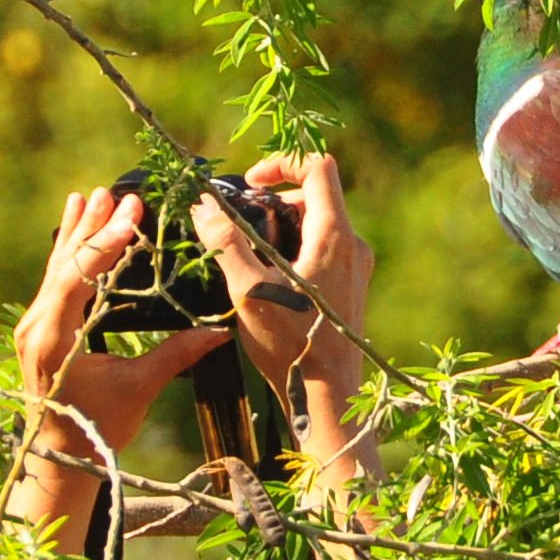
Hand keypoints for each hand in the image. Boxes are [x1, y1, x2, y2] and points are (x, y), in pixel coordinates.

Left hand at [12, 188, 225, 493]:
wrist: (61, 457)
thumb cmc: (98, 428)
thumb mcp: (138, 389)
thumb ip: (175, 354)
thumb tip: (219, 330)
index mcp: (53, 338)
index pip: (79, 276)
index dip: (106, 243)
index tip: (132, 213)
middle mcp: (36, 325)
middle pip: (65, 263)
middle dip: (94, 228)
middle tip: (120, 195)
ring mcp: (34, 324)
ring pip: (57, 267)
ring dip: (79, 231)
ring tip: (93, 196)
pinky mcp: (39, 327)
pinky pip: (54, 279)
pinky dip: (68, 250)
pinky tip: (72, 221)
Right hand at [196, 154, 372, 404]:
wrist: (327, 396)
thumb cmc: (290, 345)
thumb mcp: (248, 289)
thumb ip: (225, 242)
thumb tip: (203, 206)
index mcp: (334, 235)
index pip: (318, 166)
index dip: (282, 163)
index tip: (250, 183)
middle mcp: (353, 244)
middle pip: (315, 196)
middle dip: (273, 203)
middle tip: (241, 228)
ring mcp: (356, 266)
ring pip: (317, 224)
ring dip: (280, 229)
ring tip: (250, 260)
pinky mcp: (351, 287)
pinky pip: (323, 250)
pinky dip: (293, 250)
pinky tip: (268, 283)